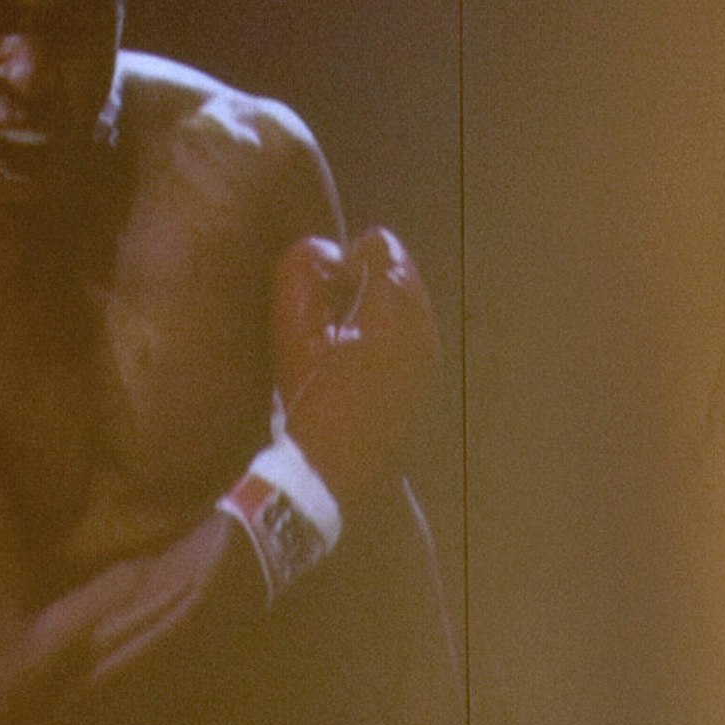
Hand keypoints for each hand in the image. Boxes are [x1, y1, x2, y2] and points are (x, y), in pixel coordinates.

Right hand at [271, 226, 438, 504]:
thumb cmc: (308, 401)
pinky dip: (389, 337)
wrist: (335, 475)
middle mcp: (426, 330)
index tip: (326, 276)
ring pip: (412, 309)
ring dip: (380, 309)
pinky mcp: (428, 384)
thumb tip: (327, 249)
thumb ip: (304, 275)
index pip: (385, 250)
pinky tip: (357, 357)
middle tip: (331, 299)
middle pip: (403, 278)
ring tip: (340, 330)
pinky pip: (413, 340)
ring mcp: (432, 359)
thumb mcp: (293, 332)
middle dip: (370, 280)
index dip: (352, 255)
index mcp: (395, 311)